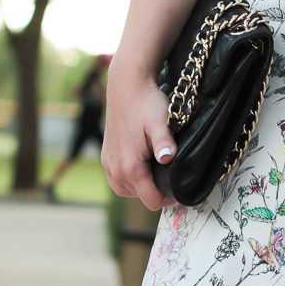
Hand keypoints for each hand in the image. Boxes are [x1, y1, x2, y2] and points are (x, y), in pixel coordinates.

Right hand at [101, 58, 177, 211]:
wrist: (127, 85)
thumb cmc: (146, 103)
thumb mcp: (160, 122)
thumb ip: (164, 142)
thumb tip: (167, 158)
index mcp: (130, 167)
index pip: (152, 201)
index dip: (168, 199)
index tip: (179, 188)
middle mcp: (116, 170)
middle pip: (141, 197)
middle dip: (156, 191)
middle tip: (170, 175)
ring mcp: (108, 164)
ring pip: (128, 191)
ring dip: (142, 186)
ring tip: (156, 172)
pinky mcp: (105, 157)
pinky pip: (118, 181)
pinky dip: (130, 179)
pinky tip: (141, 167)